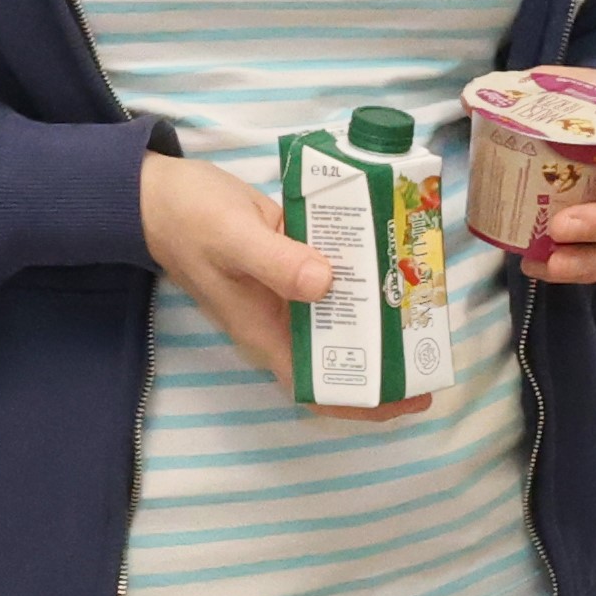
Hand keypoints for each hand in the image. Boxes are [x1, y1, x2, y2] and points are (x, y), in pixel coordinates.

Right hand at [140, 151, 431, 422]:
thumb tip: (326, 286)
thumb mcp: (233, 238)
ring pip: (345, 315)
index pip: (320, 386)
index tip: (412, 398)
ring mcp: (290, 292)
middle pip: (343, 355)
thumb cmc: (190, 221)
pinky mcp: (296, 263)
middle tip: (435, 340)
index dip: (365, 400)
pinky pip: (339, 276)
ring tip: (427, 299)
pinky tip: (399, 255)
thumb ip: (277, 263)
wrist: (160, 194)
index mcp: (266, 333)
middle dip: (388, 355)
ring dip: (383, 311)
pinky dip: (367, 272)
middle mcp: (283, 320)